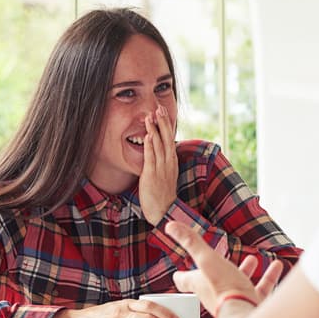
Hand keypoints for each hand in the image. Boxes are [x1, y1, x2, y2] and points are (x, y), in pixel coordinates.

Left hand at [140, 105, 177, 224]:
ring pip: (159, 145)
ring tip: (151, 116)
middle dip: (163, 122)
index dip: (167, 124)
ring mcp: (161, 168)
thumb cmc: (162, 193)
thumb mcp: (165, 173)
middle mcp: (168, 162)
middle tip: (159, 107)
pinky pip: (151, 158)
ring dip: (155, 129)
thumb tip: (157, 149)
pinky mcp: (152, 175)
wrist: (163, 210)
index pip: (170, 138)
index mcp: (172, 161)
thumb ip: (162, 161)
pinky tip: (146, 135)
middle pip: (166, 138)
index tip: (163, 111)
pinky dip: (149, 146)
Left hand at [166, 221, 283, 314]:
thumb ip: (192, 242)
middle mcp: (218, 296)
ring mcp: (237, 303)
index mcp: (203, 286)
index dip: (182, 277)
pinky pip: (263, 291)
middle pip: (216, 283)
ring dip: (247, 271)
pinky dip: (270, 277)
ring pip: (241, 285)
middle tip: (223, 263)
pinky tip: (278, 266)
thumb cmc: (224, 289)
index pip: (186, 282)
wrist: (247, 317)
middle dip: (221, 269)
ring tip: (254, 259)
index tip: (177, 276)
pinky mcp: (255, 307)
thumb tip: (171, 226)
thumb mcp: (207, 260)